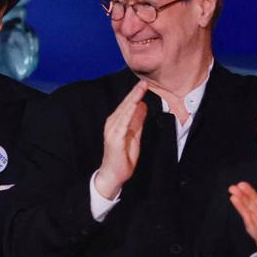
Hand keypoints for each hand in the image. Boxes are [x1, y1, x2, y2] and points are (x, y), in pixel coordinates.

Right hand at [93, 80, 150, 200]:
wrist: (114, 174)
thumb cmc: (123, 157)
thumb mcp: (134, 135)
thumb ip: (137, 121)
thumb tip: (143, 106)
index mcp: (117, 123)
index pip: (127, 106)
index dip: (136, 95)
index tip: (144, 85)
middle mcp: (112, 123)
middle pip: (125, 105)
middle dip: (135, 93)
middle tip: (145, 82)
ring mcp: (112, 130)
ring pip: (124, 110)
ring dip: (133, 98)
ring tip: (141, 88)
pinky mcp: (114, 137)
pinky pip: (123, 121)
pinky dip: (129, 111)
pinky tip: (135, 103)